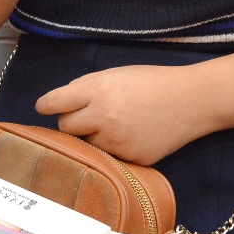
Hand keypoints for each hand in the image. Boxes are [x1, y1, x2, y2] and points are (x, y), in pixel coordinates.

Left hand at [36, 64, 207, 164]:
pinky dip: (111, 147)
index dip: (46, 104)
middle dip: (70, 120)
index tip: (42, 107)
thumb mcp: (117, 73)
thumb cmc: (152, 81)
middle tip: (83, 114)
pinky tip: (128, 134)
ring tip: (113, 123)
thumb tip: (63, 101)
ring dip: (90, 135)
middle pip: (65, 127)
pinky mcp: (129, 159)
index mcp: (99, 90)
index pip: (57, 102)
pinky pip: (107, 155)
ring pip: (85, 144)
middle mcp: (103, 117)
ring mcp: (116, 142)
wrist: (190, 101)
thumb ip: (89, 87)